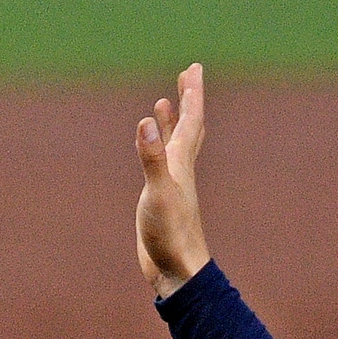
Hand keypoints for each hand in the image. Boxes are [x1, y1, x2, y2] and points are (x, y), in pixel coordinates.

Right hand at [135, 63, 210, 298]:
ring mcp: (171, 185)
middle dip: (187, 100)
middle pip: (188, 127)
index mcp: (181, 163)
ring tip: (164, 104)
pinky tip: (152, 151)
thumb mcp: (158, 193)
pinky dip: (158, 150)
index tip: (193, 68)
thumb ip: (151, 158)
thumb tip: (144, 122)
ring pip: (175, 145)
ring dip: (171, 122)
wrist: (178, 270)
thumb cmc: (170, 234)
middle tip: (187, 75)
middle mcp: (180, 169)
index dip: (192, 93)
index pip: (190, 120)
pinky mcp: (161, 200)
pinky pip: (162, 165)